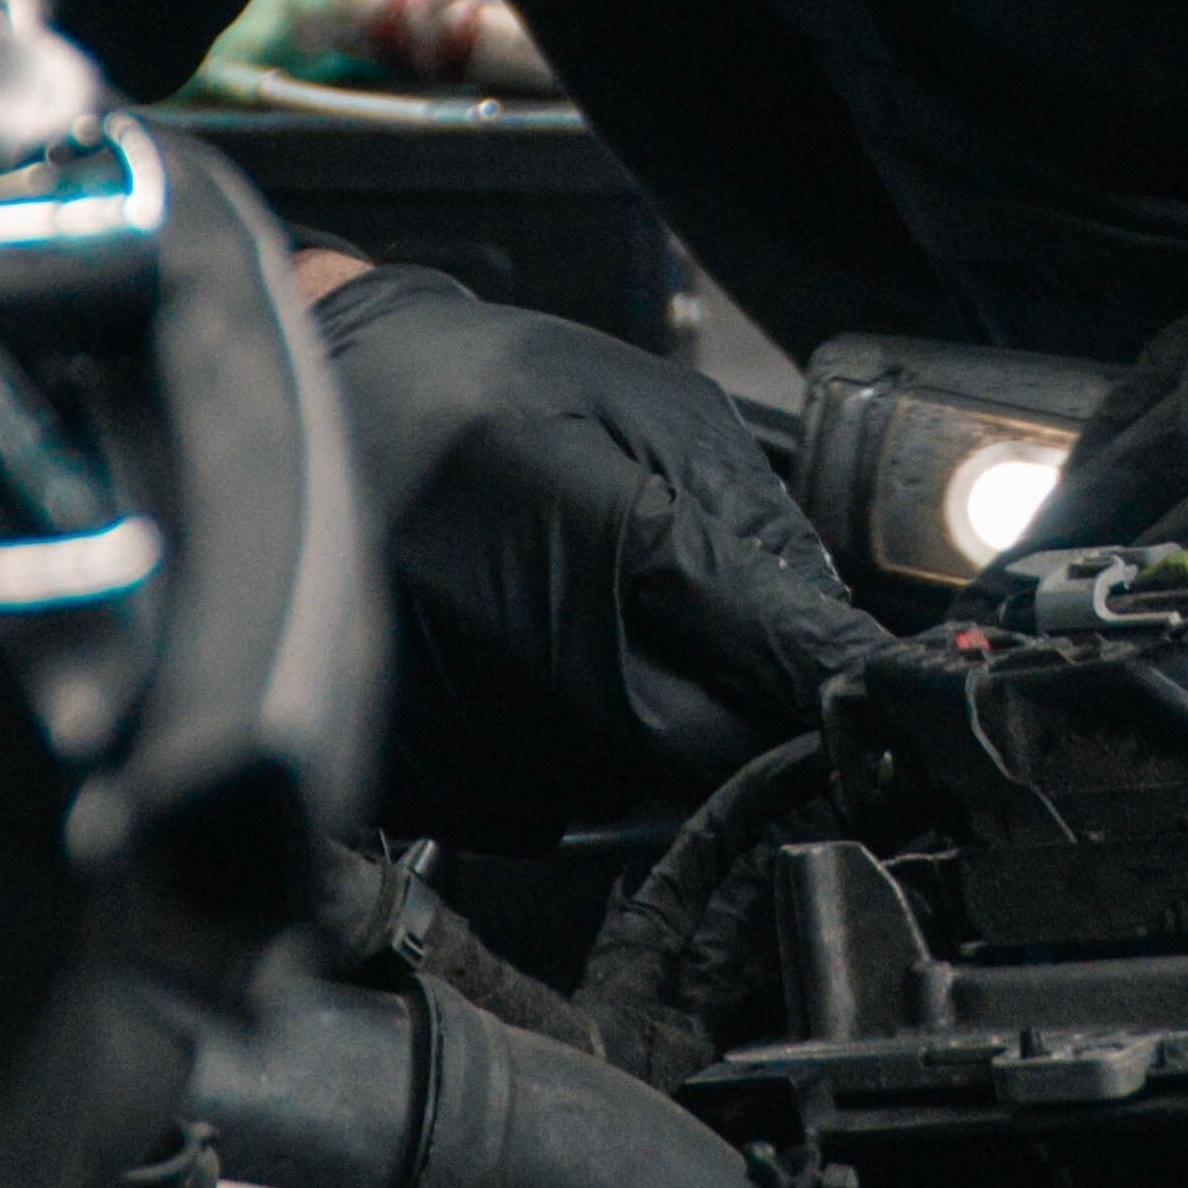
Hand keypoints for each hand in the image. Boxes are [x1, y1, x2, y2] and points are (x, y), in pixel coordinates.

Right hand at [308, 268, 883, 845]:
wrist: (308, 416)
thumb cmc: (468, 390)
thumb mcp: (639, 398)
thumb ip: (748, 504)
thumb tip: (823, 614)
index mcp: (605, 542)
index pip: (769, 651)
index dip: (837, 674)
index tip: (880, 693)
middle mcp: (542, 659)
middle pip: (715, 749)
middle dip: (745, 708)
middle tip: (722, 642)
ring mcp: (483, 734)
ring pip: (636, 779)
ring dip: (648, 720)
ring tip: (581, 614)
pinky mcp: (436, 782)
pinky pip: (553, 798)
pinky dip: (567, 743)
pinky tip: (524, 655)